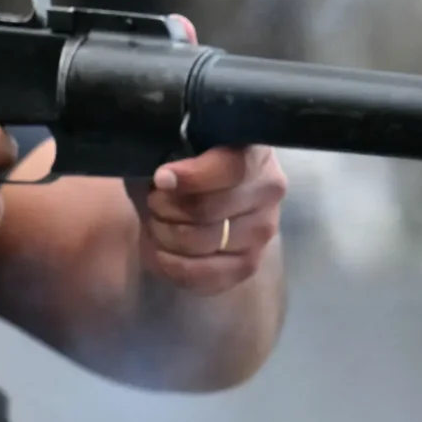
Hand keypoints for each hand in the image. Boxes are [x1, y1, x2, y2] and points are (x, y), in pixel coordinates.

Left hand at [127, 144, 287, 296]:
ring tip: (156, 223)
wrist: (199, 187)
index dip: (190, 177)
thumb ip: (169, 154)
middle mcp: (269, 190)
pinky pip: (207, 276)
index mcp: (254, 151)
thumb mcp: (174, 145)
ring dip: (166, 237)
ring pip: (202, 243)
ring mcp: (263, 230)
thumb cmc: (184, 158)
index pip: (229, 169)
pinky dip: (174, 267)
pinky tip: (160, 253)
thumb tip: (164, 180)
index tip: (159, 179)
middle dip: (166, 208)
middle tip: (152, 202)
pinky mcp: (249, 263)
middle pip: (208, 210)